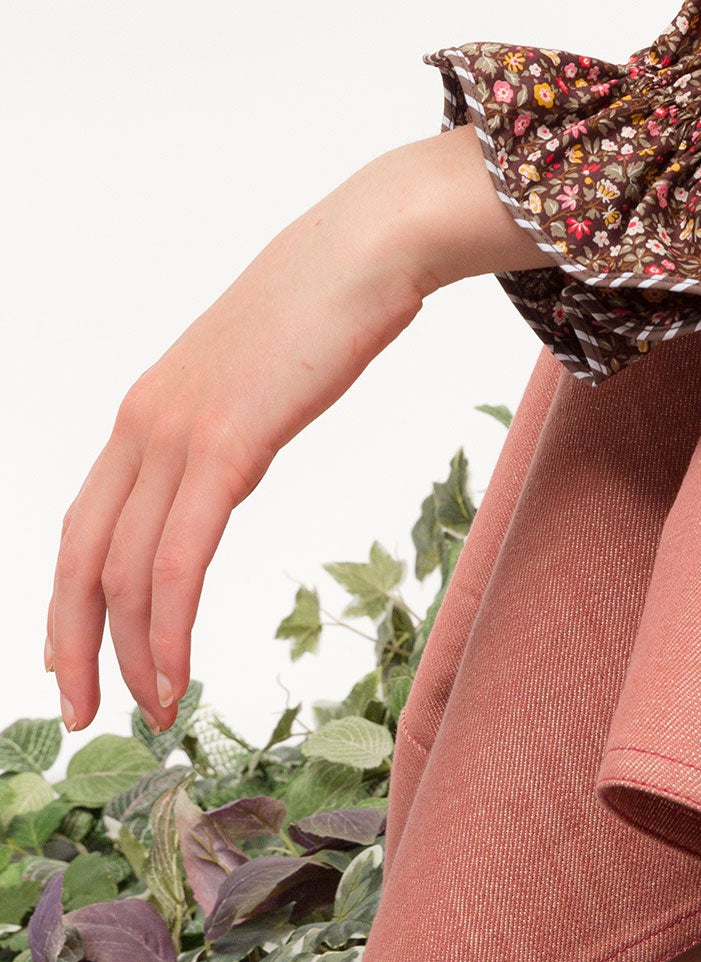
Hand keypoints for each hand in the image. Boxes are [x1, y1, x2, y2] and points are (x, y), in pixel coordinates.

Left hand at [44, 124, 546, 736]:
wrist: (369, 244)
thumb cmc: (332, 298)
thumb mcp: (260, 367)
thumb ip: (234, 413)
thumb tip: (239, 448)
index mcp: (149, 407)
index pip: (84, 523)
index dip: (70, 601)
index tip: (76, 661)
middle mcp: (144, 423)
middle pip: (81, 557)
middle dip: (75, 646)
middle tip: (81, 716)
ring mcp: (178, 433)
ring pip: (123, 571)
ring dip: (133, 653)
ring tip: (154, 708)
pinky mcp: (224, 446)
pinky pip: (177, 561)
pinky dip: (169, 628)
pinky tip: (177, 673)